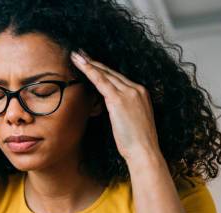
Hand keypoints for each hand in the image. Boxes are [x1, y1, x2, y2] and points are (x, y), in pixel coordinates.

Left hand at [70, 50, 161, 164]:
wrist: (144, 150)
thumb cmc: (137, 142)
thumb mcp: (132, 121)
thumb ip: (124, 110)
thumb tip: (112, 109)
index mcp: (141, 93)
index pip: (118, 78)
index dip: (103, 70)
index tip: (92, 62)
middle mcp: (136, 89)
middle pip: (111, 72)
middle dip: (95, 63)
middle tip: (80, 54)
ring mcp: (128, 92)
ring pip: (105, 74)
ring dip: (89, 64)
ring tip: (76, 56)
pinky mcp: (118, 99)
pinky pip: (101, 81)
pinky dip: (90, 71)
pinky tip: (80, 64)